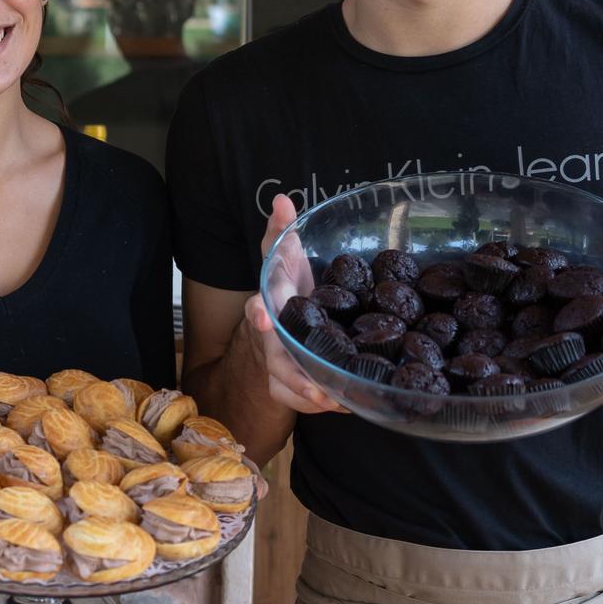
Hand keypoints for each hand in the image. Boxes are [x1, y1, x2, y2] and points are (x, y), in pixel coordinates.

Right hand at [244, 195, 344, 414]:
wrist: (277, 328)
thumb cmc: (285, 291)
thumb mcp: (283, 260)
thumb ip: (281, 232)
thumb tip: (283, 198)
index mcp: (267, 307)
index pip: (257, 309)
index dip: (258, 315)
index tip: (263, 316)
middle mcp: (268, 340)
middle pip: (275, 359)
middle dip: (292, 373)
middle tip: (315, 387)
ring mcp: (276, 366)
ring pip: (286, 386)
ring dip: (310, 395)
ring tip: (336, 401)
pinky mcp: (289, 386)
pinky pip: (301, 401)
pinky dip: (321, 405)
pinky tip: (345, 405)